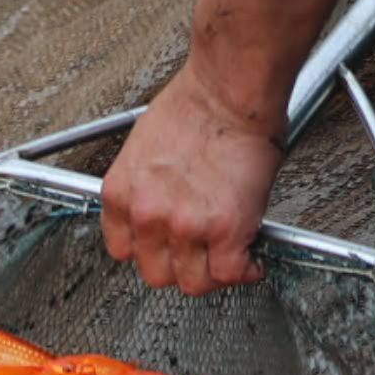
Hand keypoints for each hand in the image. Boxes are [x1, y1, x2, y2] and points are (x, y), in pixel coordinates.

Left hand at [100, 64, 281, 294]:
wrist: (228, 92)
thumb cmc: (196, 106)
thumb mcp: (144, 150)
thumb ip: (147, 189)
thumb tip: (164, 209)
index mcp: (123, 195)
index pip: (123, 251)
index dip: (151, 250)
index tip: (168, 246)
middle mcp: (148, 215)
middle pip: (156, 274)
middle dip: (181, 265)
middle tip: (201, 252)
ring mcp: (185, 227)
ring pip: (194, 282)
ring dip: (213, 271)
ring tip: (228, 254)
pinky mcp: (224, 231)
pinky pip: (231, 274)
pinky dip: (245, 271)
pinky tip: (251, 259)